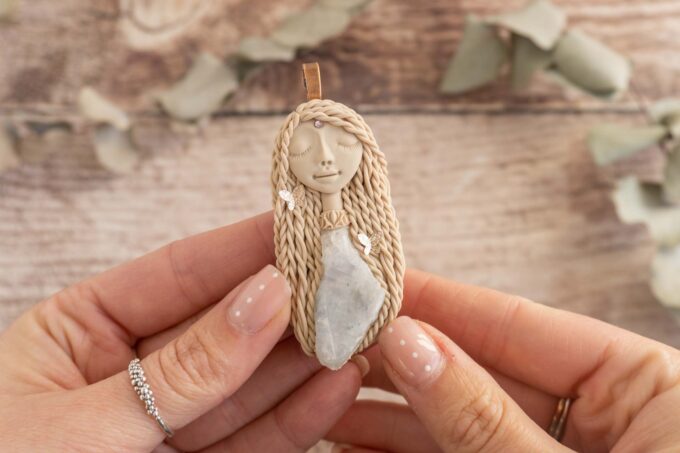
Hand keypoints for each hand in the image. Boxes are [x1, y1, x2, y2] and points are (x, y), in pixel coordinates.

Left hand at [0, 212, 363, 451]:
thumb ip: (182, 369)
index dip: (245, 247)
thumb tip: (263, 299)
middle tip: (349, 275)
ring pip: (247, 384)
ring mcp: (164, 426)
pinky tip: (336, 384)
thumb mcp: (81, 423)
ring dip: (305, 358)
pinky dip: (297, 416)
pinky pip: (251, 440)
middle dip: (289, 302)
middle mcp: (129, 373)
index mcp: (80, 332)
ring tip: (359, 327)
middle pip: (224, 327)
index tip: (306, 224)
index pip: (178, 274)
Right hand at [328, 269, 679, 451]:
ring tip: (326, 395)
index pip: (519, 323)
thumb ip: (484, 416)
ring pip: (461, 422)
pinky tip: (354, 446)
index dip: (442, 302)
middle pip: (481, 369)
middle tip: (333, 341)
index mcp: (642, 384)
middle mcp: (603, 415)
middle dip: (403, 360)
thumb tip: (410, 344)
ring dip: (392, 415)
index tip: (375, 285)